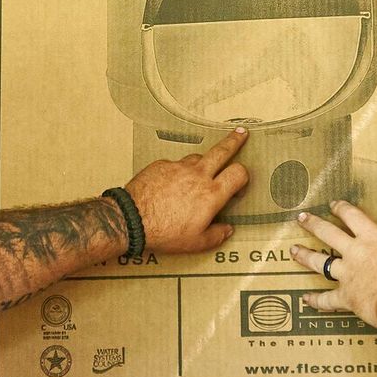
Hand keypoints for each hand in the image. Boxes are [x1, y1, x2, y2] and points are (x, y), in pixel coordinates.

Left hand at [123, 129, 249, 254]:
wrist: (132, 220)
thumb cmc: (165, 233)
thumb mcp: (196, 243)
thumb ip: (216, 235)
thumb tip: (227, 230)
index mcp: (211, 194)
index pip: (239, 173)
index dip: (244, 176)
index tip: (241, 180)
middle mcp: (198, 175)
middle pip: (222, 151)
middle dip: (234, 141)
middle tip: (241, 133)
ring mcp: (178, 167)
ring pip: (197, 157)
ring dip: (202, 163)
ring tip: (198, 176)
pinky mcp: (161, 164)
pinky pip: (175, 164)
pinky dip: (177, 172)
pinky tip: (170, 185)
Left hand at [289, 201, 376, 331]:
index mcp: (373, 239)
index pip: (354, 216)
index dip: (342, 208)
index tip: (334, 204)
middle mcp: (355, 253)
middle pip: (328, 233)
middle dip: (313, 224)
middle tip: (301, 218)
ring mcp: (347, 274)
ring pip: (320, 262)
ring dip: (305, 255)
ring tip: (293, 250)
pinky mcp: (345, 296)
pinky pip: (326, 298)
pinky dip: (316, 300)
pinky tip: (306, 299)